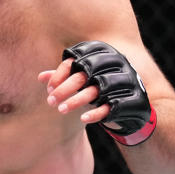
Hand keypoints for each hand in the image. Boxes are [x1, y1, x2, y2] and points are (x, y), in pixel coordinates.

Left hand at [39, 41, 156, 145]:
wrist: (134, 106)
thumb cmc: (102, 90)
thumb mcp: (84, 82)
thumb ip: (65, 77)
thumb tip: (40, 77)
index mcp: (105, 54)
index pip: (78, 60)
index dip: (61, 74)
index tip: (48, 89)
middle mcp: (117, 64)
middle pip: (86, 74)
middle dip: (65, 88)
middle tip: (50, 101)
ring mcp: (126, 81)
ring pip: (97, 90)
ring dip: (77, 101)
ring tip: (61, 110)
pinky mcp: (132, 100)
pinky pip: (111, 106)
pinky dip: (96, 113)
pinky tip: (82, 119)